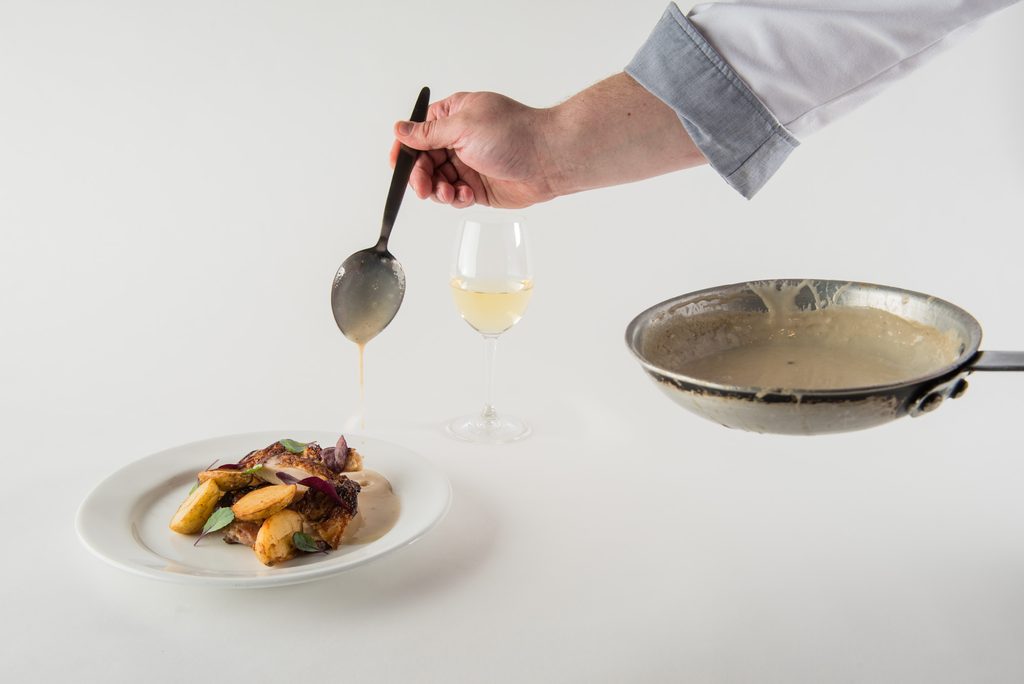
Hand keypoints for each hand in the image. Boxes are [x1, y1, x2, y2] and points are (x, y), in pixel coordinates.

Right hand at [390, 91, 557, 208]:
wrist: (547, 159)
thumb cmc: (513, 133)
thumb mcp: (463, 126)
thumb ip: (429, 133)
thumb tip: (400, 129)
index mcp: (454, 115)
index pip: (418, 132)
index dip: (405, 149)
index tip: (398, 164)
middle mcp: (459, 139)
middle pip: (424, 161)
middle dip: (420, 176)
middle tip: (423, 187)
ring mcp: (469, 164)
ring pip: (437, 182)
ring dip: (437, 190)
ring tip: (448, 192)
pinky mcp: (479, 188)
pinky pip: (455, 196)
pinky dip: (456, 198)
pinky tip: (467, 195)